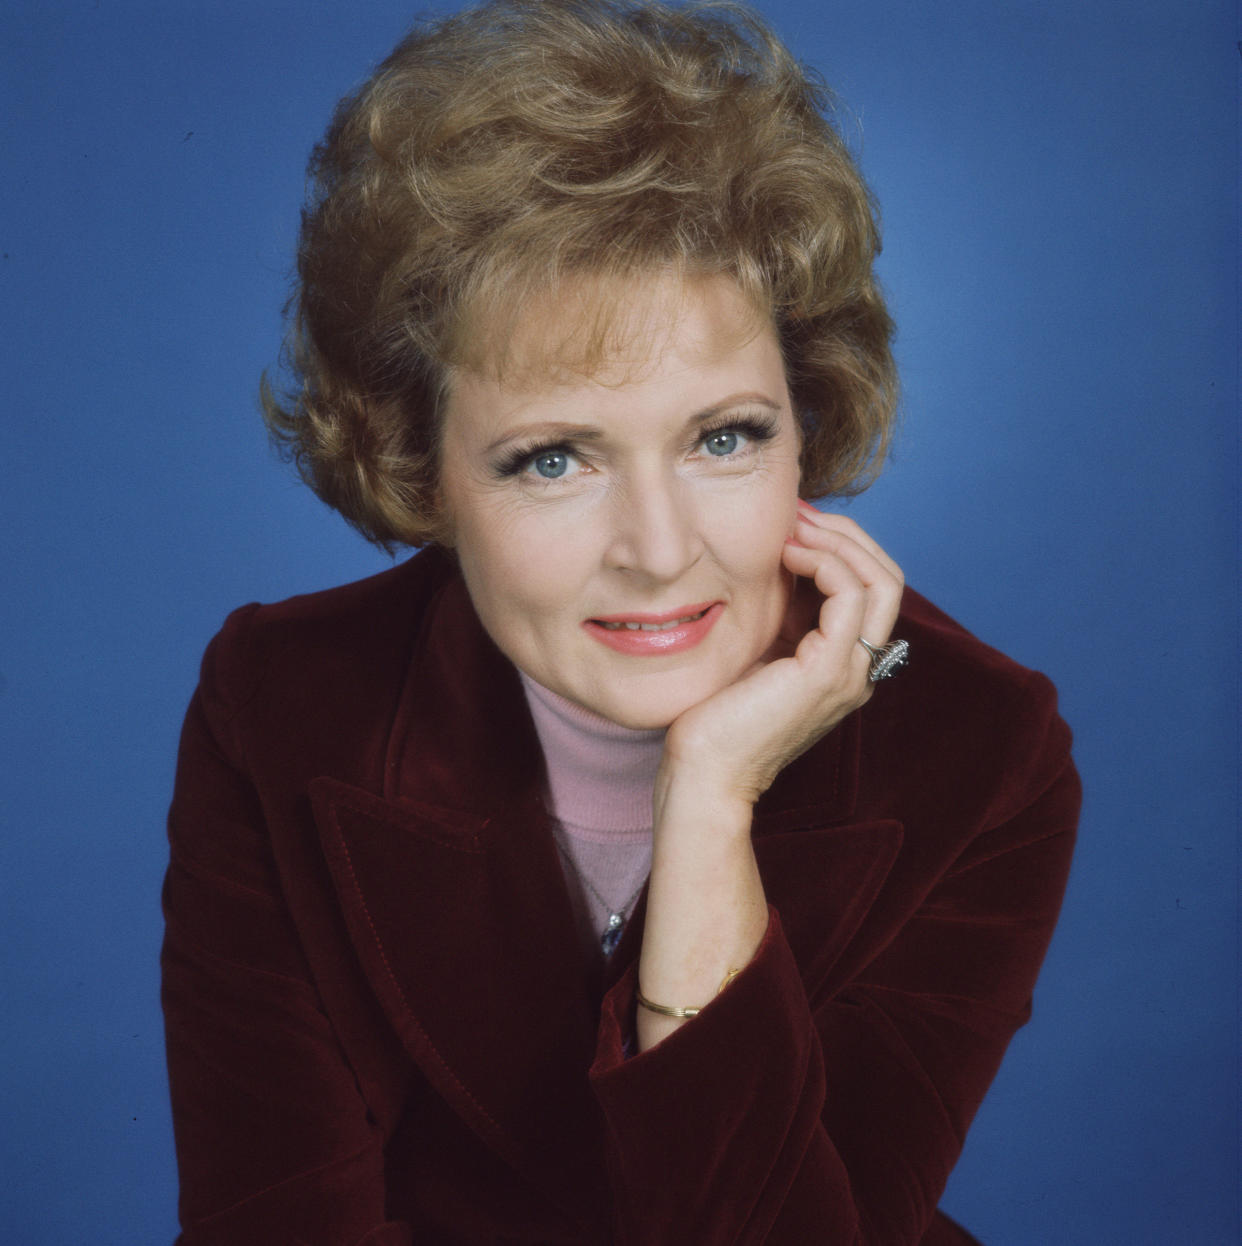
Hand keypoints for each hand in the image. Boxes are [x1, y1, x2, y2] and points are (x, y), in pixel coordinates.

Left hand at [658, 501, 903, 813]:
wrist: (703, 774)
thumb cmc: (713, 719)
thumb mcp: (753, 650)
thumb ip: (776, 614)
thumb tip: (774, 554)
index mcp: (842, 664)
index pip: (869, 587)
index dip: (838, 544)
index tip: (793, 520)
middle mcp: (858, 668)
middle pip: (886, 577)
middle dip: (845, 533)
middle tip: (797, 510)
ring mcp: (850, 672)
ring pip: (880, 580)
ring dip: (837, 539)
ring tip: (792, 525)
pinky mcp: (829, 672)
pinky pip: (850, 594)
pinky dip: (824, 561)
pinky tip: (785, 552)